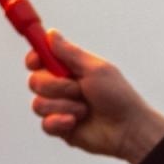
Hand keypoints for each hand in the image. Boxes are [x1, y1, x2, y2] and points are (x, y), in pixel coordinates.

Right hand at [26, 32, 163, 163]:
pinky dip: (60, 122)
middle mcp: (61, 88)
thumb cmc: (119, 97)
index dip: (34, 59)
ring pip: (38, 104)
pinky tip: (77, 122)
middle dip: (56, 86)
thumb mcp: (96, 69)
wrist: (128, 129)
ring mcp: (60, 108)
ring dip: (64, 105)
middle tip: (79, 90)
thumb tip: (51, 33)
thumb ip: (70, 53)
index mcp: (70, 70)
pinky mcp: (60, 128)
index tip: (37, 61)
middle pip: (35, 81)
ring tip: (85, 109)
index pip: (40, 60)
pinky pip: (45, 124)